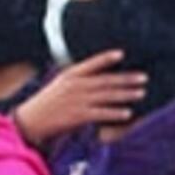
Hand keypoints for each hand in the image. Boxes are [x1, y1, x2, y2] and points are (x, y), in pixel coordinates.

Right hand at [14, 51, 147, 144]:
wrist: (31, 120)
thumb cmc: (47, 103)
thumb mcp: (60, 84)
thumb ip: (78, 79)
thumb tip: (98, 78)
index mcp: (70, 75)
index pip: (92, 63)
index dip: (107, 58)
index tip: (122, 54)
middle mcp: (76, 85)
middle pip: (106, 81)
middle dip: (126, 79)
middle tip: (144, 77)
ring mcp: (78, 101)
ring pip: (107, 96)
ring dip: (126, 94)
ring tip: (141, 93)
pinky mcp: (78, 116)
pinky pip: (101, 114)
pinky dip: (115, 113)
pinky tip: (128, 113)